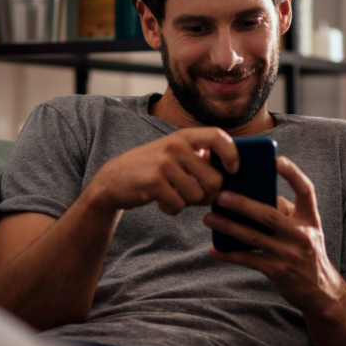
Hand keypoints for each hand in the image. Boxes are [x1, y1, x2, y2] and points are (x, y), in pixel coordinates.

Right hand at [87, 127, 238, 214]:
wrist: (113, 179)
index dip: (231, 154)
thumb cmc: (152, 169)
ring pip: (198, 195)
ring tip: (175, 197)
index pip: (218, 136)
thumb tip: (229, 169)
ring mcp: (164, 163)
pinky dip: (173, 209)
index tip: (232, 170)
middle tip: (196, 197)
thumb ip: (199, 155)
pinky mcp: (154, 182)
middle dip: (209, 195)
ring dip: (189, 203)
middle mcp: (175, 146)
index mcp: (184, 136)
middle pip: (214, 179)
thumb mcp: (174, 153)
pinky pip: (179, 204)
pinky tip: (162, 204)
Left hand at [204, 157, 345, 315]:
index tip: (277, 160)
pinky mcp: (277, 271)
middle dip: (242, 204)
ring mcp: (289, 254)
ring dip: (228, 227)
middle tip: (221, 195)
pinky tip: (213, 249)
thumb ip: (285, 212)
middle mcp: (302, 234)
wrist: (319, 290)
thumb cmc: (305, 252)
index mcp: (310, 219)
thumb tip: (252, 195)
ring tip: (209, 218)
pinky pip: (248, 259)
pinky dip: (229, 254)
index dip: (293, 174)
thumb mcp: (305, 230)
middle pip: (269, 214)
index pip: (306, 191)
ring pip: (253, 237)